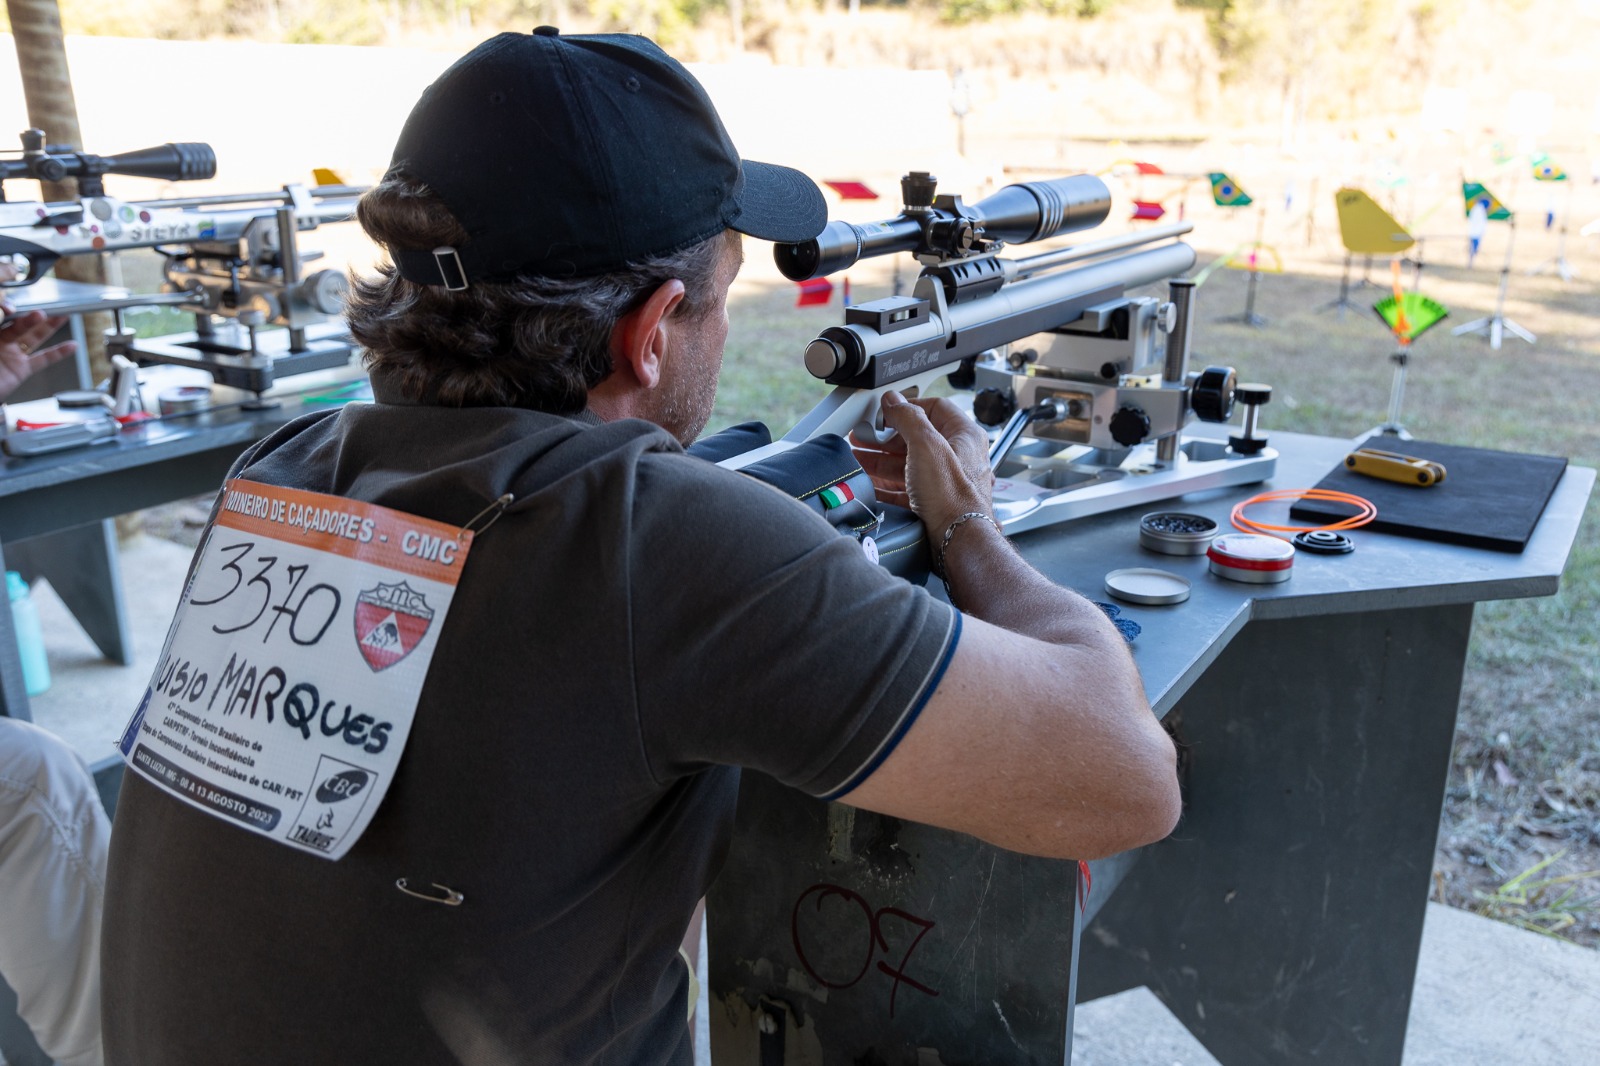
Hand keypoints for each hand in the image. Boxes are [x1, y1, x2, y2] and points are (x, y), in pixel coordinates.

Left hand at [0, 301, 77, 402]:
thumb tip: (4, 311)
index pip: (1, 315)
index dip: (7, 308)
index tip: (11, 307)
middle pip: (20, 322)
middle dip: (33, 313)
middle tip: (46, 306)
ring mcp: (11, 354)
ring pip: (33, 337)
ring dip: (48, 327)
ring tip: (62, 316)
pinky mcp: (21, 369)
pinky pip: (42, 359)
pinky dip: (58, 353)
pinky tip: (71, 346)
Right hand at [851, 390, 993, 533]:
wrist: (957, 541)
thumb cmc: (952, 497)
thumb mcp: (927, 445)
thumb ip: (908, 418)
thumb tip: (893, 400)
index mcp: (964, 436)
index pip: (935, 407)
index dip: (907, 406)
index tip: (885, 412)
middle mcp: (958, 458)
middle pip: (917, 438)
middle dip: (886, 437)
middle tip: (865, 436)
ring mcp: (945, 482)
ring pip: (909, 465)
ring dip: (881, 461)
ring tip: (859, 458)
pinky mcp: (933, 504)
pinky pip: (905, 489)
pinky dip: (886, 485)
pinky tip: (870, 484)